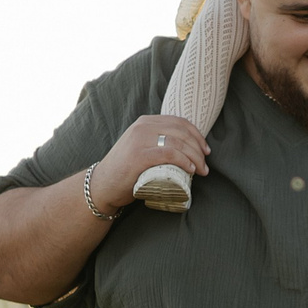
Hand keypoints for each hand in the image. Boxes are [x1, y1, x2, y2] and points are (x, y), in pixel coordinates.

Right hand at [88, 116, 209, 214]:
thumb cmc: (126, 171)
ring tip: (202, 170)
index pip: (179, 122)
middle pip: (181, 131)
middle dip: (199, 148)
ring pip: (177, 142)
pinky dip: (183, 160)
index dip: (197, 135)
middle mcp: (142, 127)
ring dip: (195, 157)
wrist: (102, 185)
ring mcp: (139, 140)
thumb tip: (185, 149)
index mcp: (145, 122)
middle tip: (205, 164)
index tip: (206, 150)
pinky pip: (168, 154)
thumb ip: (156, 142)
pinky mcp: (138, 156)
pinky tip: (190, 169)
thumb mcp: (141, 148)